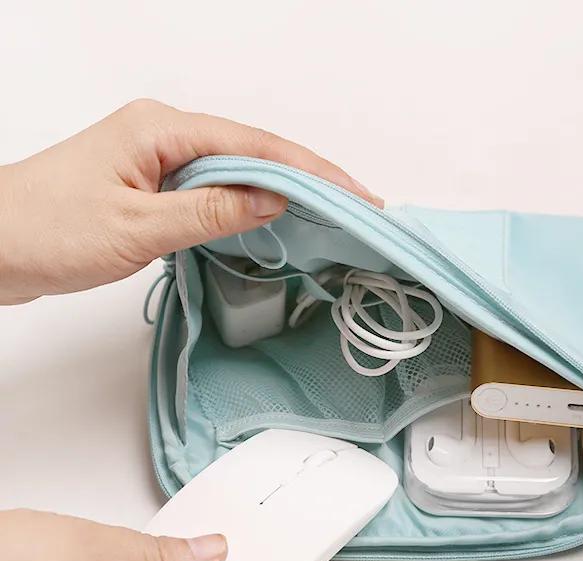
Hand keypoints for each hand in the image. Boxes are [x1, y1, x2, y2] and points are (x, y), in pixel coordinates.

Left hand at [0, 98, 382, 303]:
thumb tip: (271, 200)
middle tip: (355, 204)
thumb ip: (209, 211)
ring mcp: (157, 158)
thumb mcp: (139, 227)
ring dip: (282, 191)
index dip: (312, 172)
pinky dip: (248, 204)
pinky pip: (214, 188)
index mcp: (161, 128)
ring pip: (236, 170)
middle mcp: (163, 133)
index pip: (256, 146)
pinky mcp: (151, 183)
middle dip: (309, 178)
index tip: (353, 193)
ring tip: (330, 212)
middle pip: (254, 151)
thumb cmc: (46, 230)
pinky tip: (272, 220)